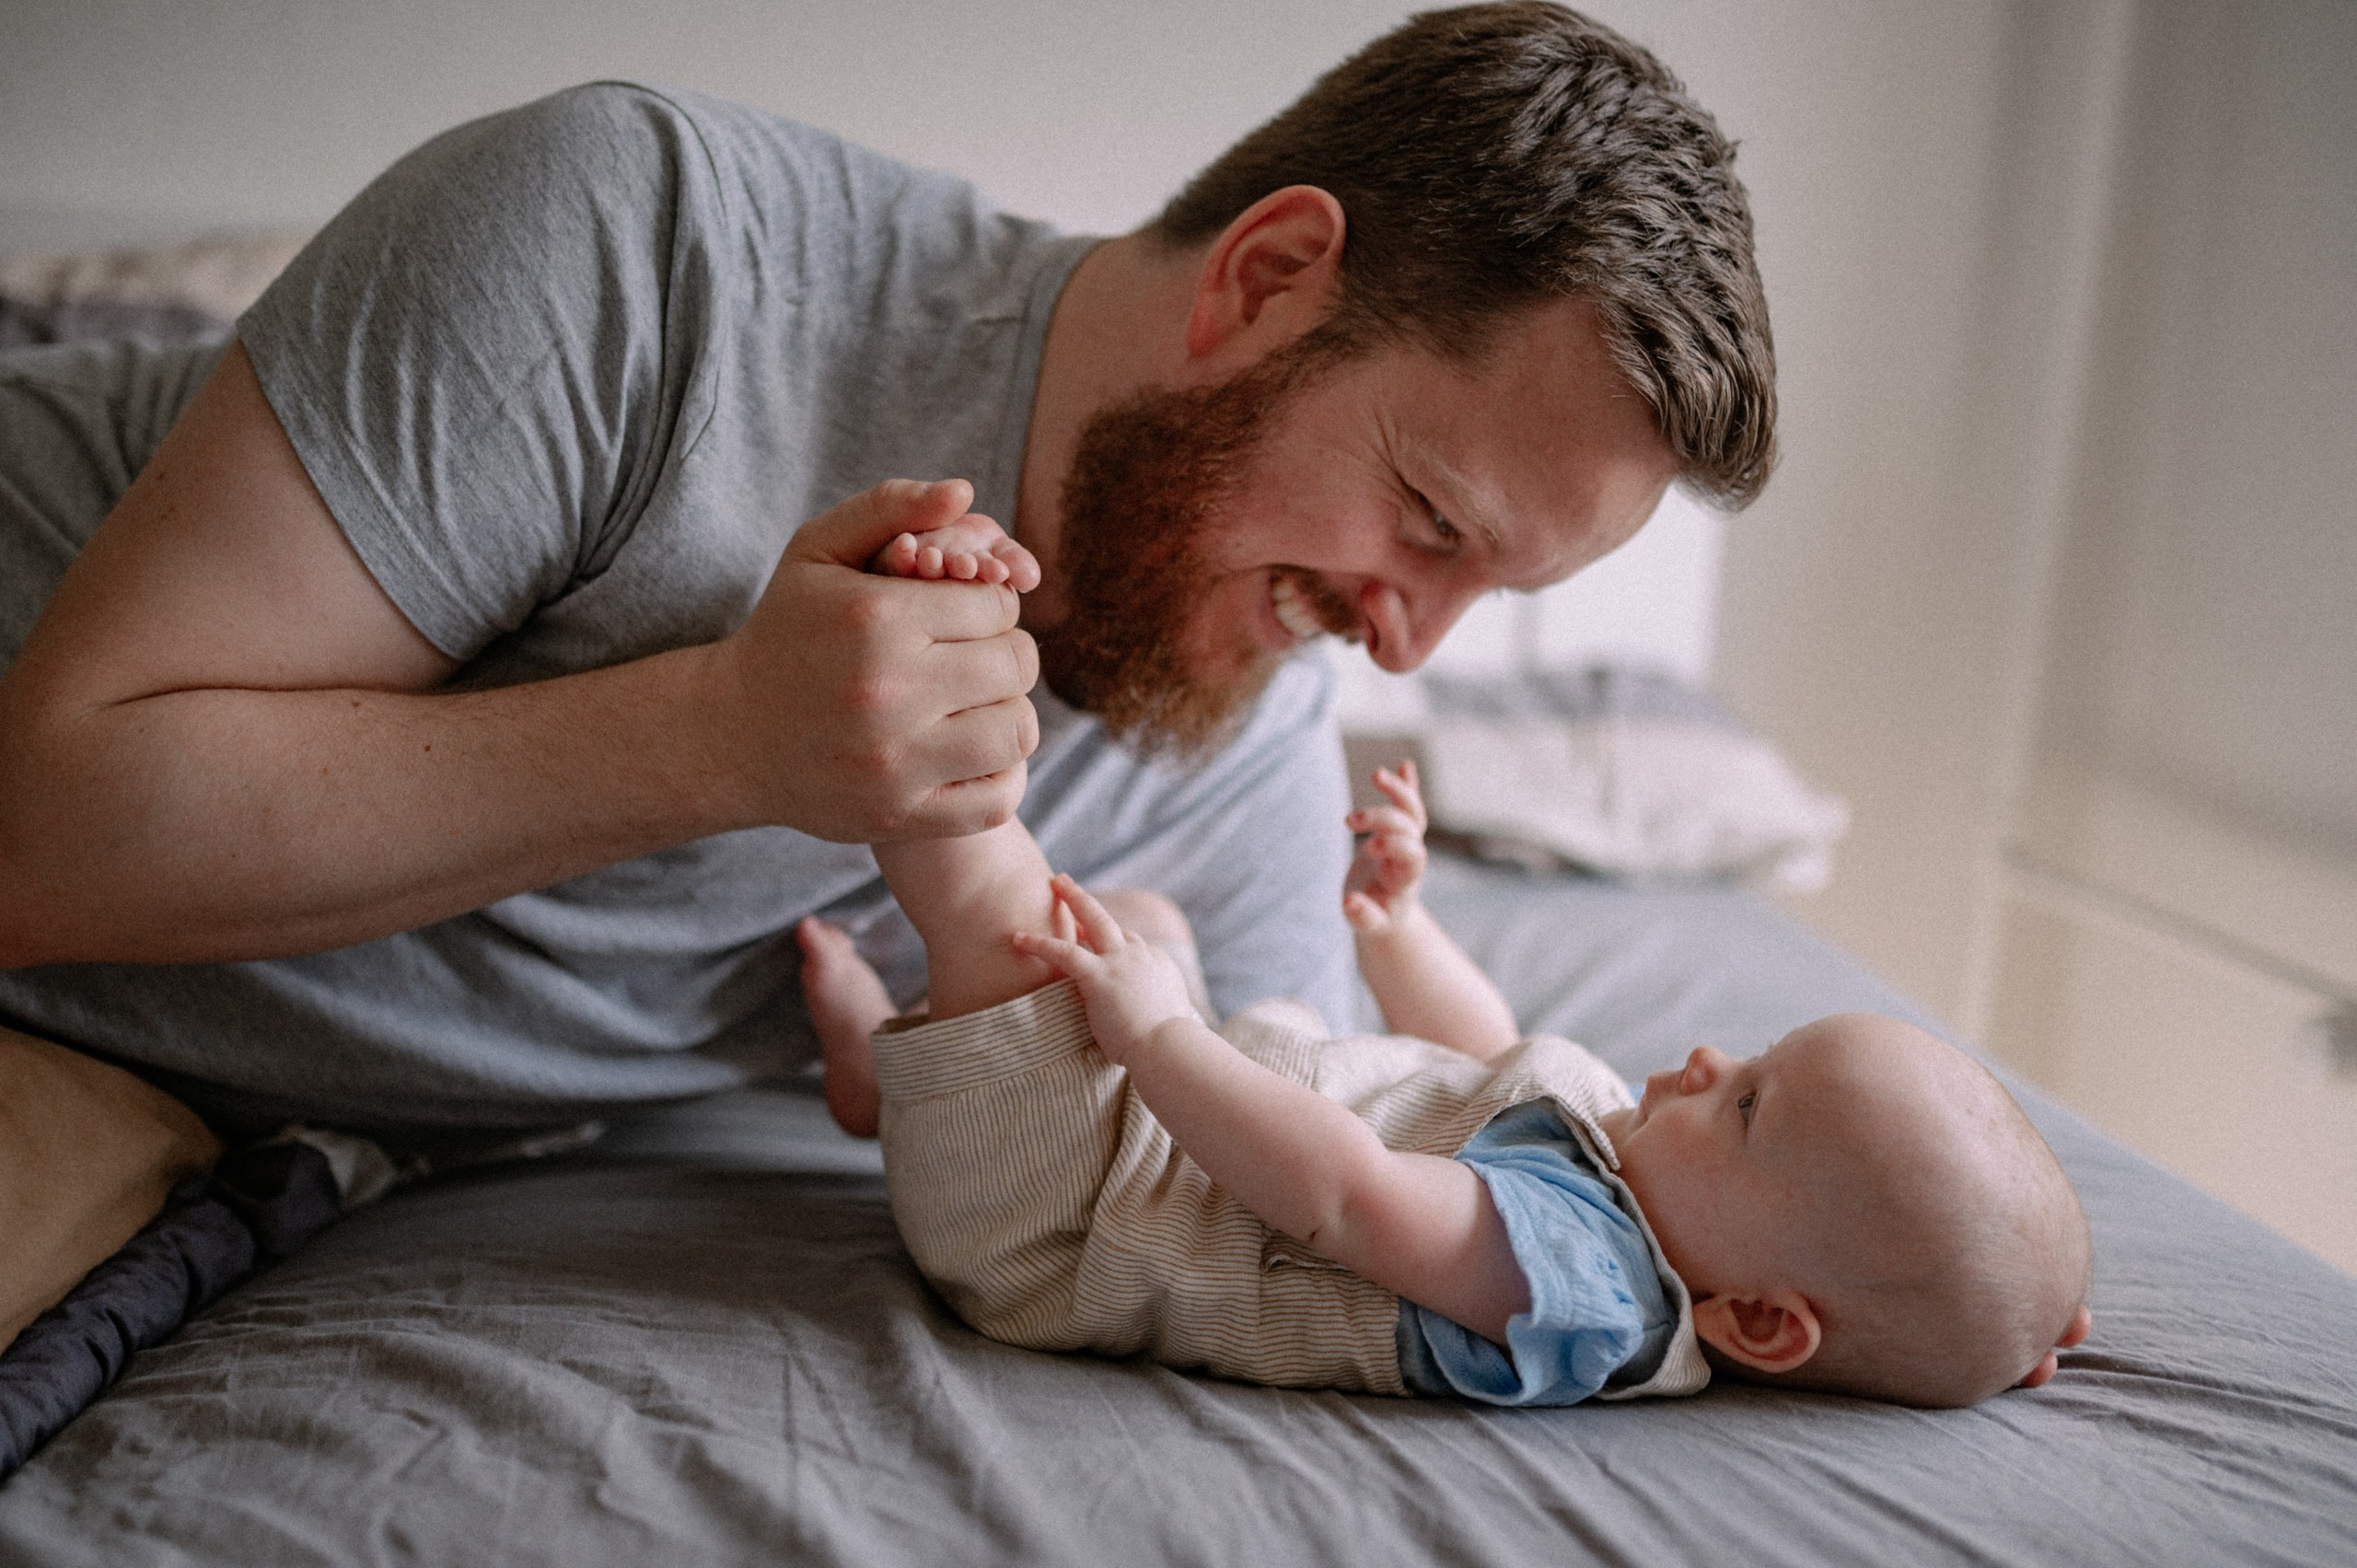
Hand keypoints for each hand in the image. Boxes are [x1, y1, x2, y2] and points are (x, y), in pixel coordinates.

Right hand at [708, 479, 1040, 841]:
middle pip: (1017, 663)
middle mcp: (887, 693)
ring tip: (972, 702)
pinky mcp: (899, 816)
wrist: (729, 735)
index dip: (988, 601)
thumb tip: (965, 491)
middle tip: (969, 656)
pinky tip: (967, 751)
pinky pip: (1000, 797)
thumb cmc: (787, 631)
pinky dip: (1000, 774)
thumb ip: (891, 505)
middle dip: (1002, 652)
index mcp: (874, 619)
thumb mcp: (819, 550)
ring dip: (1006, 711)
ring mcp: (894, 763)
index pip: (998, 604)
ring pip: (1018, 729)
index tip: (959, 612)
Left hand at [1010, 874, 1199, 1063]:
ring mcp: (1120, 962)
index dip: (1110, 937)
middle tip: (1067, 884)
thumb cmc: (1168, 1045)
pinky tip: (1019, 938)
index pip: (1130, 943)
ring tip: (1053, 883)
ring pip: (1094, 920)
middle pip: (1112, 921)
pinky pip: (1064, 953)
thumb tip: (1152, 1018)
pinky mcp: (1099, 976)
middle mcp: (1140, 956)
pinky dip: (1040, 944)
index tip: (1093, 933)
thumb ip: (1155, 1010)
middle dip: (1088, 901)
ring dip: (1072, 898)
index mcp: (1159, 965)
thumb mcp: (1169, 1020)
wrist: (1167, 1047)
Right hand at [1342, 759, 1428, 934]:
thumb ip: (1361, 916)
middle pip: (1408, 828)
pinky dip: (1407, 786)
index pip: (1412, 854)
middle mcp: (1411, 856)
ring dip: (1398, 792)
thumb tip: (1349, 902)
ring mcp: (1407, 841)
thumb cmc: (1375, 919)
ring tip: (1377, 775)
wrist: (1387, 914)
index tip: (1371, 847)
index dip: (1396, 846)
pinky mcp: (1398, 832)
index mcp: (1405, 879)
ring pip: (1412, 812)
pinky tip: (1405, 765)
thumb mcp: (1368, 925)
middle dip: (1382, 818)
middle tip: (1349, 820)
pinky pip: (1408, 806)